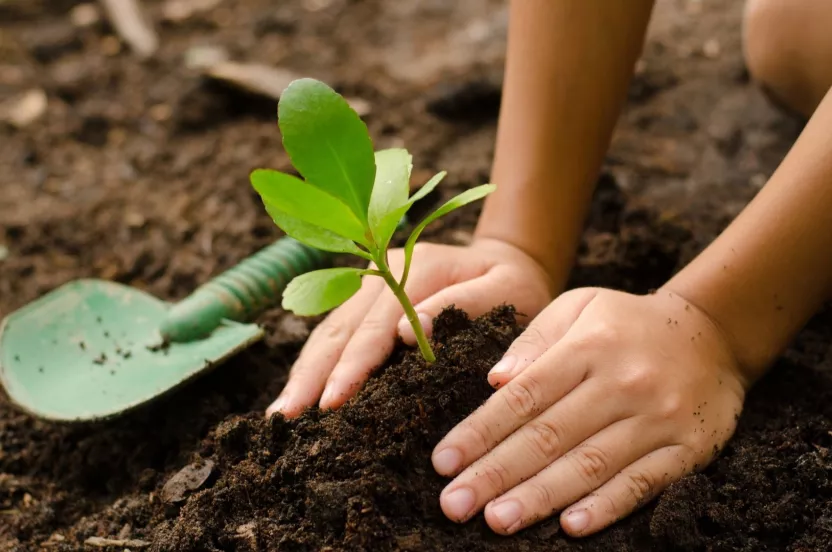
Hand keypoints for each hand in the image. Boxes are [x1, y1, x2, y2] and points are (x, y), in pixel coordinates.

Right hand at [266, 238, 554, 417]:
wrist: (507, 260)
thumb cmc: (514, 285)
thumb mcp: (507, 290)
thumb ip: (466, 304)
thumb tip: (408, 333)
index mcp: (417, 268)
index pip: (377, 324)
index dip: (353, 364)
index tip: (333, 401)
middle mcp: (382, 271)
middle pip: (340, 327)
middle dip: (312, 375)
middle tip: (287, 418)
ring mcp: (369, 283)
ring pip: (328, 330)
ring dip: (304, 372)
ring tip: (280, 414)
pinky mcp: (365, 299)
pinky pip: (333, 332)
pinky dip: (314, 363)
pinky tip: (299, 392)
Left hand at [432, 288, 747, 536]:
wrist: (713, 333)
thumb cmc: (627, 323)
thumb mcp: (579, 306)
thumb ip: (535, 340)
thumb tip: (494, 380)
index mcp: (588, 347)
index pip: (523, 396)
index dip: (480, 432)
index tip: (443, 461)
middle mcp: (621, 383)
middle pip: (549, 436)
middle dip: (496, 473)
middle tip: (455, 505)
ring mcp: (658, 418)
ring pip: (590, 464)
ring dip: (540, 497)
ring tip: (497, 519)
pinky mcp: (688, 448)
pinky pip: (643, 482)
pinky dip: (607, 506)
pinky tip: (571, 526)